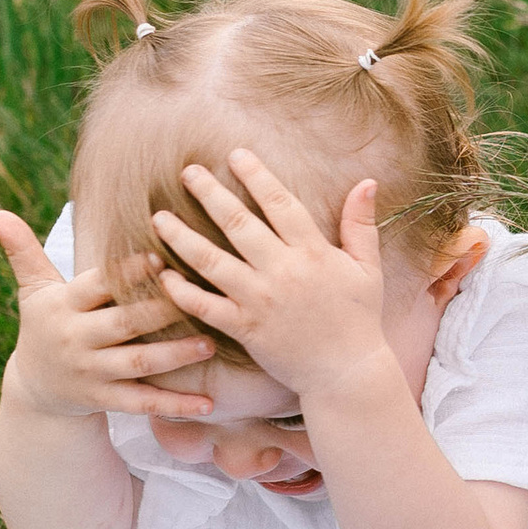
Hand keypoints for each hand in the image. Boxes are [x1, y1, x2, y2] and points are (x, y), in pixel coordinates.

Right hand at [0, 211, 218, 421]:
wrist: (34, 387)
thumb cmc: (46, 323)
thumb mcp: (33, 289)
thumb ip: (23, 251)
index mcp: (65, 306)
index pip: (97, 286)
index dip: (125, 273)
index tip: (160, 256)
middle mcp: (77, 340)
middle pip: (122, 323)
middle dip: (160, 311)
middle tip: (200, 296)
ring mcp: (91, 373)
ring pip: (137, 364)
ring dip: (174, 356)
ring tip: (210, 344)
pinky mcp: (104, 401)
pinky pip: (142, 403)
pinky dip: (175, 404)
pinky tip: (207, 402)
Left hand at [151, 154, 390, 399]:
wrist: (346, 373)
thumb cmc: (359, 320)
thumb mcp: (368, 268)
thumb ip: (361, 224)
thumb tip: (368, 182)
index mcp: (313, 252)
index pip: (280, 203)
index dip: (256, 176)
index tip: (235, 155)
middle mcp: (282, 271)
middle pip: (237, 223)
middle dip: (209, 193)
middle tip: (188, 171)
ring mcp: (259, 300)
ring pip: (212, 261)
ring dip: (182, 237)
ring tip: (159, 217)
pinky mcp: (244, 328)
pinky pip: (205, 306)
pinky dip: (181, 291)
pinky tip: (163, 274)